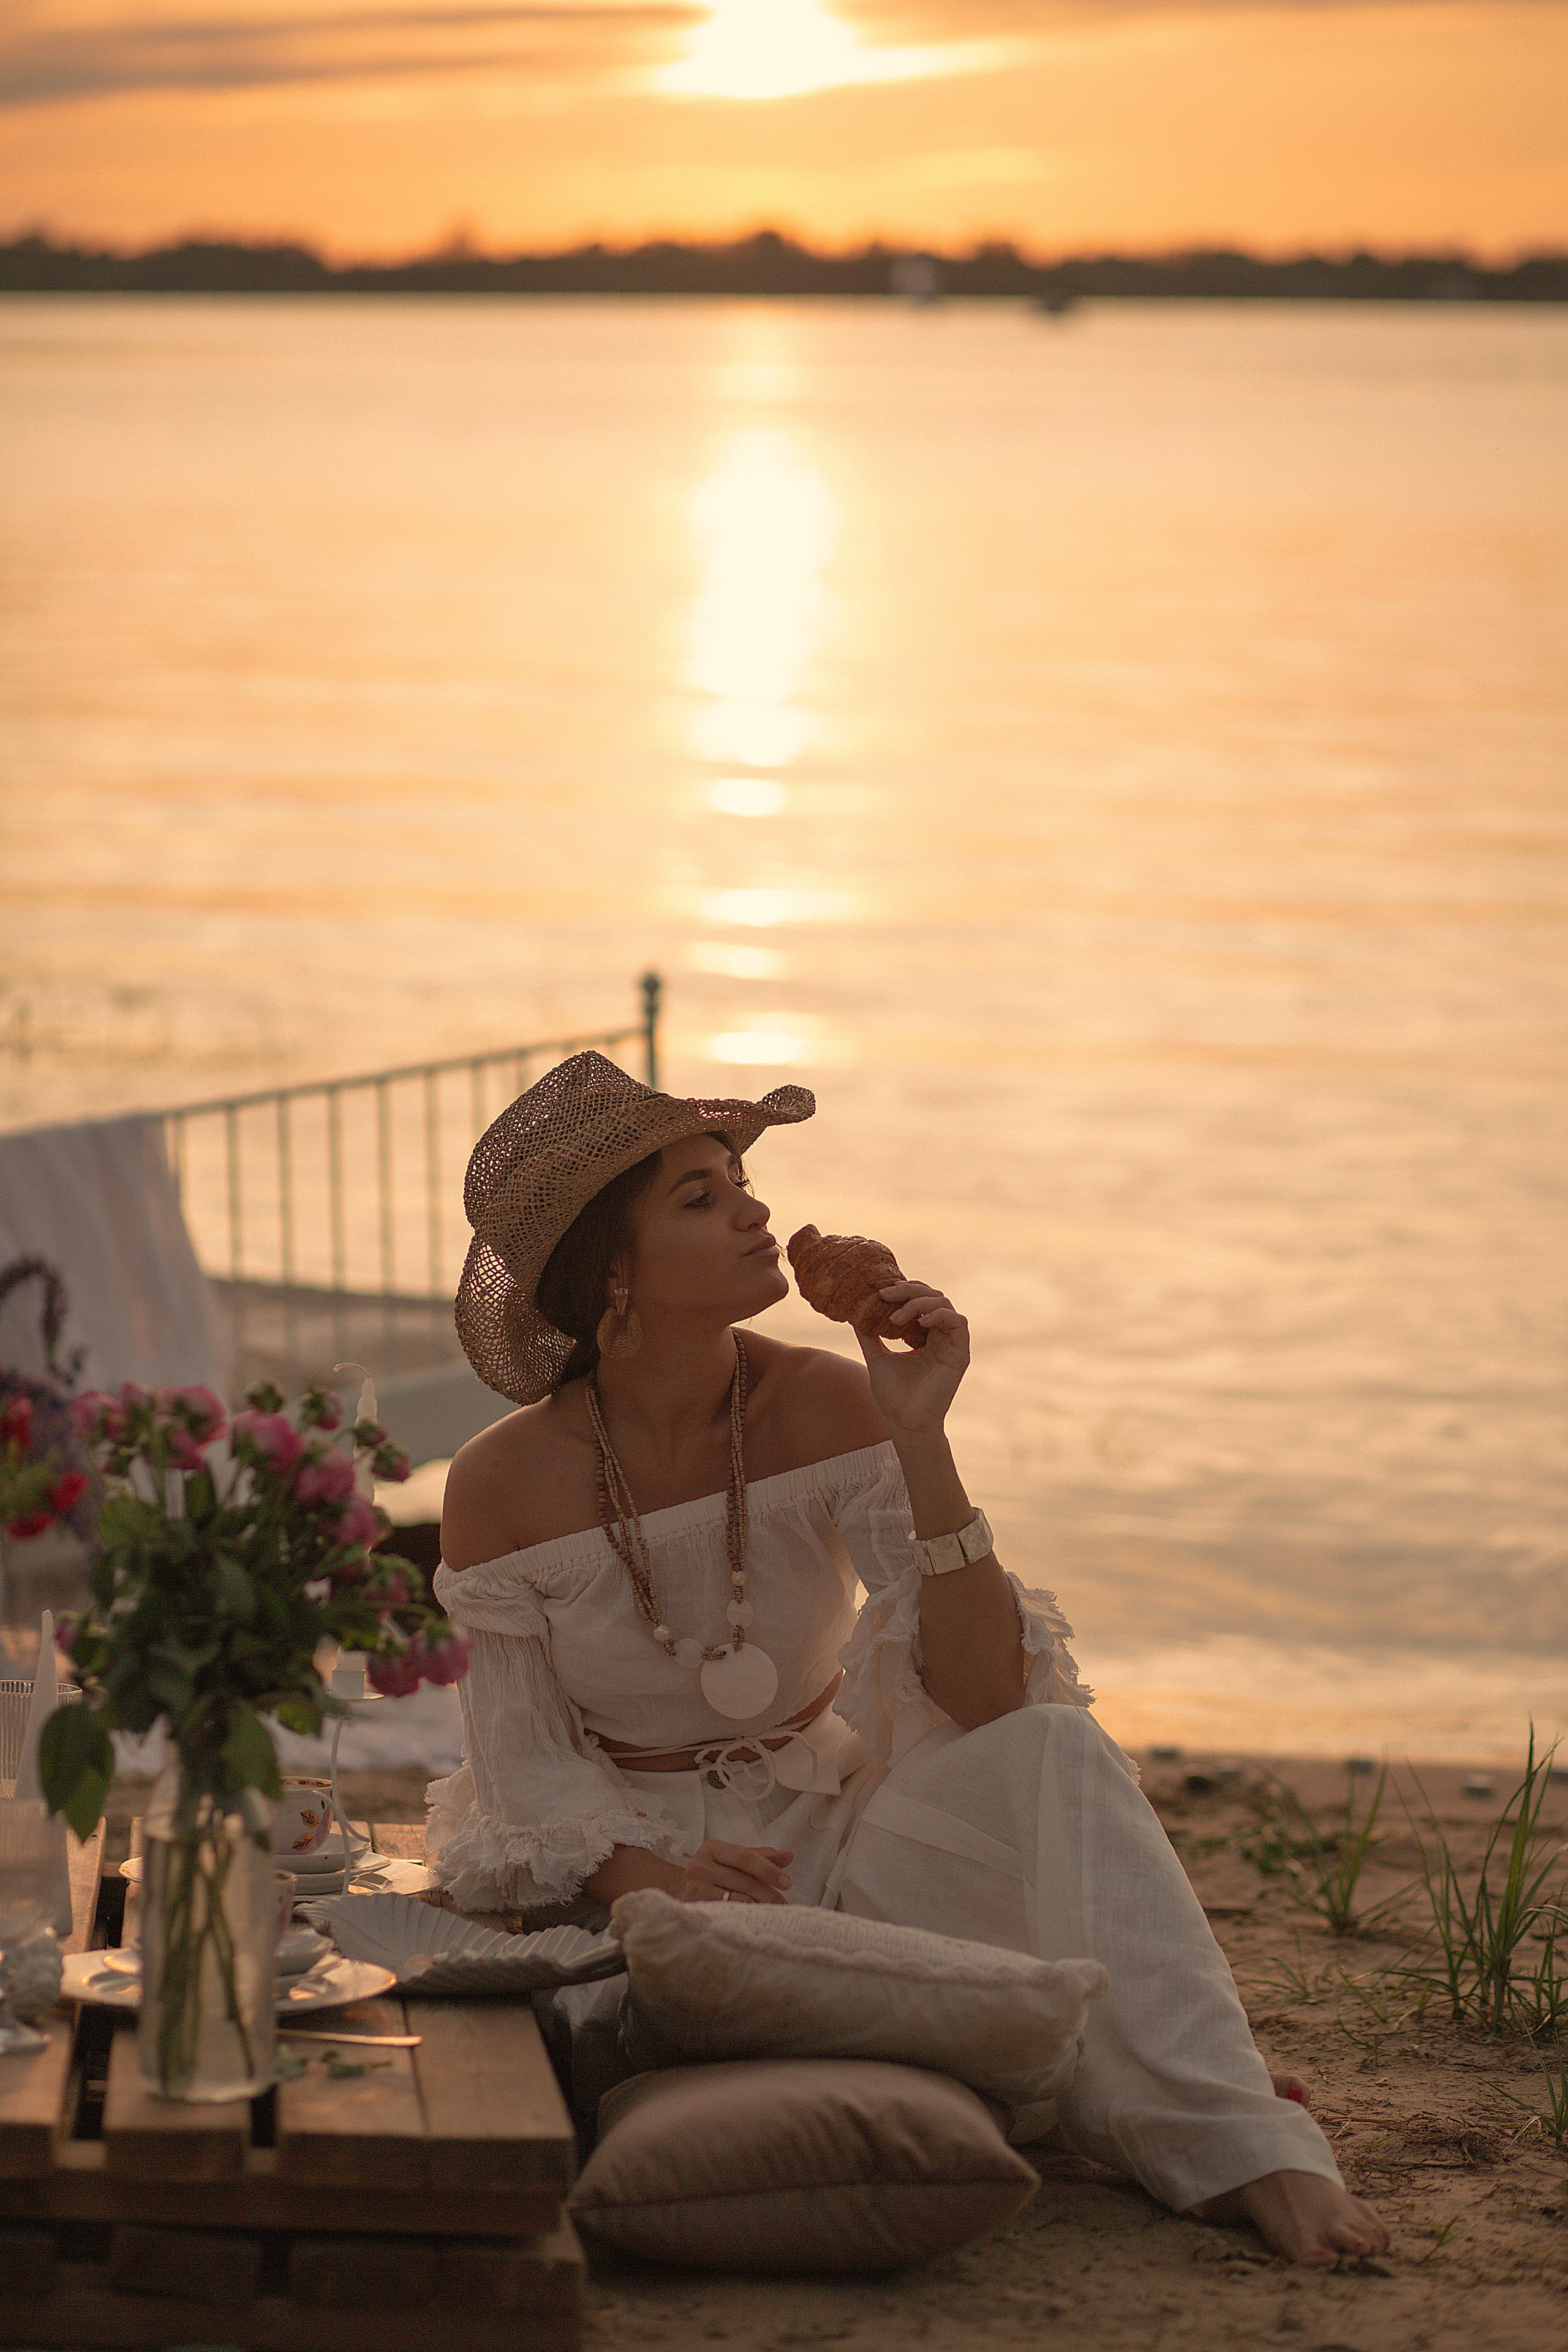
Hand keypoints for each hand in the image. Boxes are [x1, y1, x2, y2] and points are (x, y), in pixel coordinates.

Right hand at [675, 1840, 793, 1904]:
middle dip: (768, 1893)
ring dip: (759, 1907)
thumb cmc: (714, 1873)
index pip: (745, 1856)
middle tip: (784, 1903)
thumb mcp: (733, 1861)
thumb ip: (760, 1857)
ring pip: (736, 1898)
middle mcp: (700, 1864)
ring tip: (774, 1912)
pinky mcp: (694, 1906)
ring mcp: (694, 1886)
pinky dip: (744, 1915)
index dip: (769, 1869)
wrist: (680, 1891)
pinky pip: (726, 1912)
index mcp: (712, 1848)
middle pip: (743, 1879)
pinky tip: (755, 1919)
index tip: (788, 1882)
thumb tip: (789, 1855)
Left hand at [855, 1280, 969, 1435]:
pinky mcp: (960, 1354)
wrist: (904, 1422)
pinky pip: (958, 1322)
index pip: (919, 1300)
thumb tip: (853, 1312)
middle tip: (886, 1294)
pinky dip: (939, 1315)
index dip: (902, 1290)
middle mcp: (939, 1337)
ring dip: (920, 1303)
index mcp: (923, 1336)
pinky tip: (920, 1322)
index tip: (879, 1292)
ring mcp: (951, 1344)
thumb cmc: (893, 1395)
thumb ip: (869, 1334)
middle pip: (932, 1296)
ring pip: (944, 1304)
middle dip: (909, 1290)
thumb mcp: (877, 1357)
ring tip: (897, 1317)